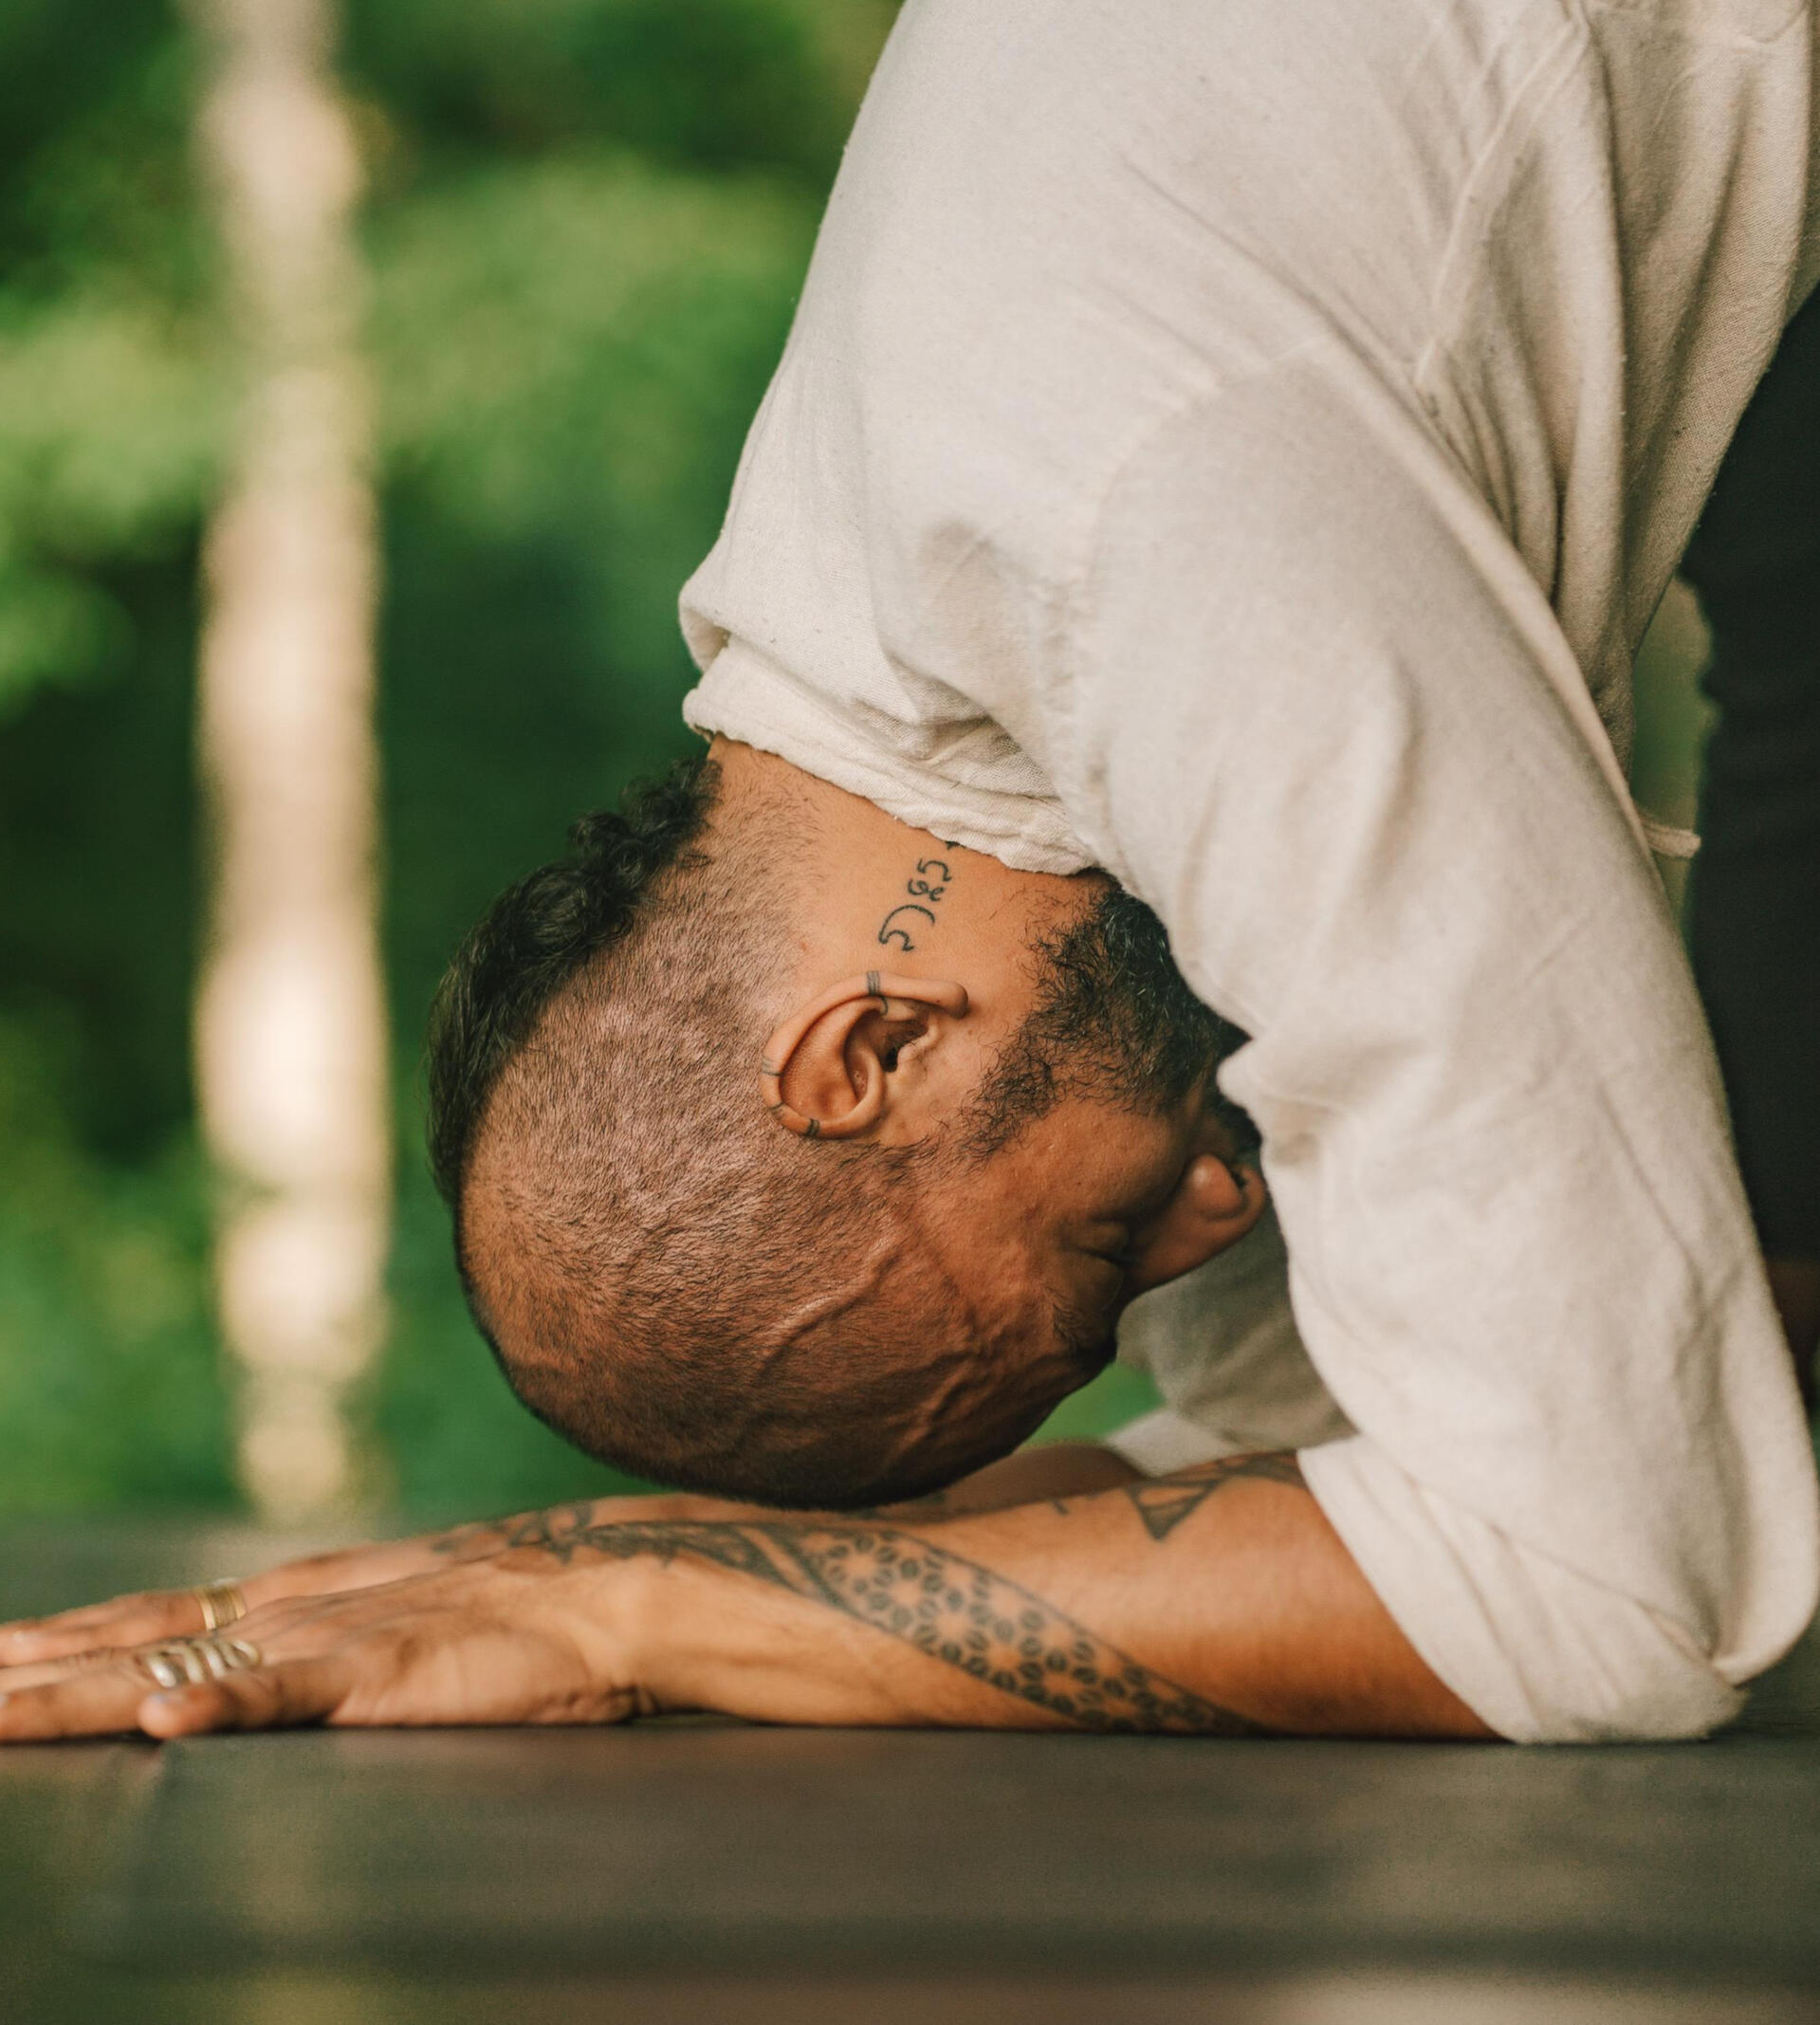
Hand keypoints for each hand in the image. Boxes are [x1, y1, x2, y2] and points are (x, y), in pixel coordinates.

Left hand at [0, 1492, 717, 1671]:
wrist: (615, 1588)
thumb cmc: (521, 1616)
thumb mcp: (398, 1624)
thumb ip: (325, 1649)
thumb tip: (250, 1682)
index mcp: (295, 1599)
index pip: (147, 1620)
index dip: (56, 1644)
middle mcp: (291, 1608)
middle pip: (129, 1639)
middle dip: (28, 1669)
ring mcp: (331, 1638)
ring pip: (175, 1665)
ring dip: (74, 1692)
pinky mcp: (385, 1674)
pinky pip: (291, 1693)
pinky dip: (225, 1703)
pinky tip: (166, 1718)